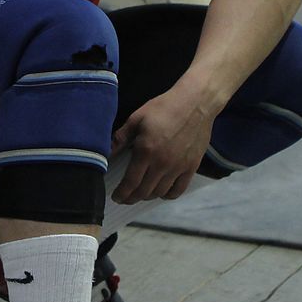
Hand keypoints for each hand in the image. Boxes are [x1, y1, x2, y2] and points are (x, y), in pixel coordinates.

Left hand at [110, 86, 218, 203]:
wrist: (195, 103)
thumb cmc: (163, 108)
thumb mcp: (137, 118)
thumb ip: (121, 138)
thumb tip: (106, 154)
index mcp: (146, 151)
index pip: (131, 182)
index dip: (122, 194)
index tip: (116, 197)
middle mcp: (162, 163)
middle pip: (144, 191)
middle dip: (131, 198)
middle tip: (125, 198)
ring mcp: (178, 167)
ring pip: (160, 193)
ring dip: (147, 196)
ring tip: (140, 193)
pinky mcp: (192, 167)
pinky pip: (178, 190)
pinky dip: (167, 195)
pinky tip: (161, 192)